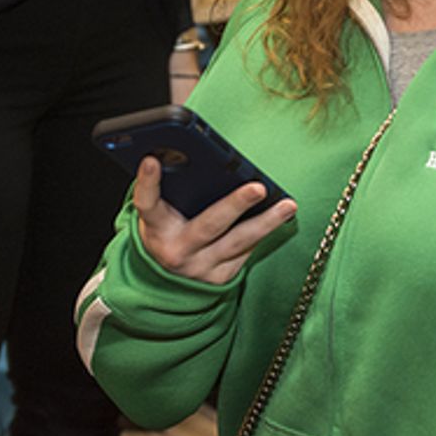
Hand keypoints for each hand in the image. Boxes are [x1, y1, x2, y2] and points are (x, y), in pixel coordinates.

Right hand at [134, 157, 296, 284]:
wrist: (166, 281)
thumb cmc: (168, 233)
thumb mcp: (161, 215)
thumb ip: (172, 192)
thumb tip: (192, 154)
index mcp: (156, 229)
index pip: (147, 203)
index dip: (148, 182)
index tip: (151, 161)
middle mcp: (177, 251)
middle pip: (208, 225)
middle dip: (235, 205)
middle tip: (258, 188)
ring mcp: (201, 267)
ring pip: (238, 242)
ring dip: (267, 222)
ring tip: (288, 206)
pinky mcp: (221, 277)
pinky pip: (247, 251)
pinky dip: (264, 232)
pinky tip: (282, 217)